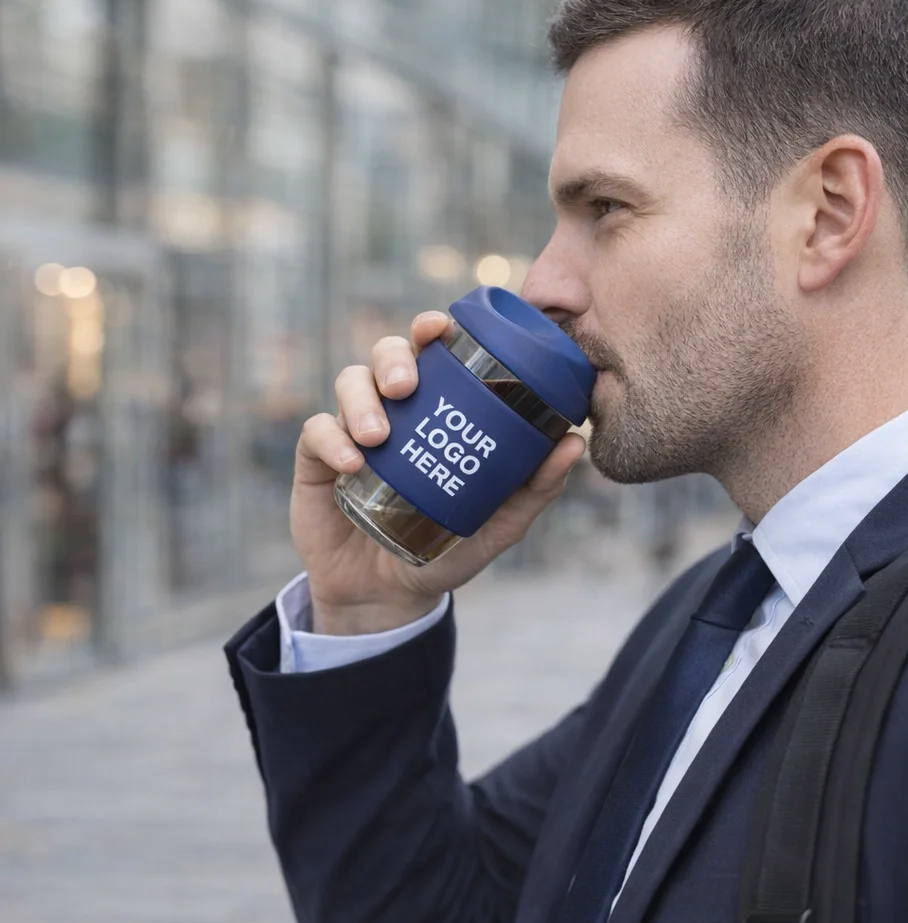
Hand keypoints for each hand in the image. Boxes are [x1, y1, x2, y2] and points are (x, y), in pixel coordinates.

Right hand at [291, 311, 587, 634]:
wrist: (392, 595)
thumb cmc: (448, 548)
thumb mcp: (498, 522)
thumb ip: (534, 487)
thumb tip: (573, 441)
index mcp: (436, 409)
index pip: (433, 354)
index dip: (432, 329)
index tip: (441, 327)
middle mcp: (395, 409)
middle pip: (387, 355)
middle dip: (394, 358)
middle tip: (406, 386)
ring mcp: (353, 430)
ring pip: (349, 382)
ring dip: (362, 400)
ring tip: (378, 436)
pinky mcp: (317, 458)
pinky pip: (318, 431)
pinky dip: (332, 441)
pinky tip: (352, 465)